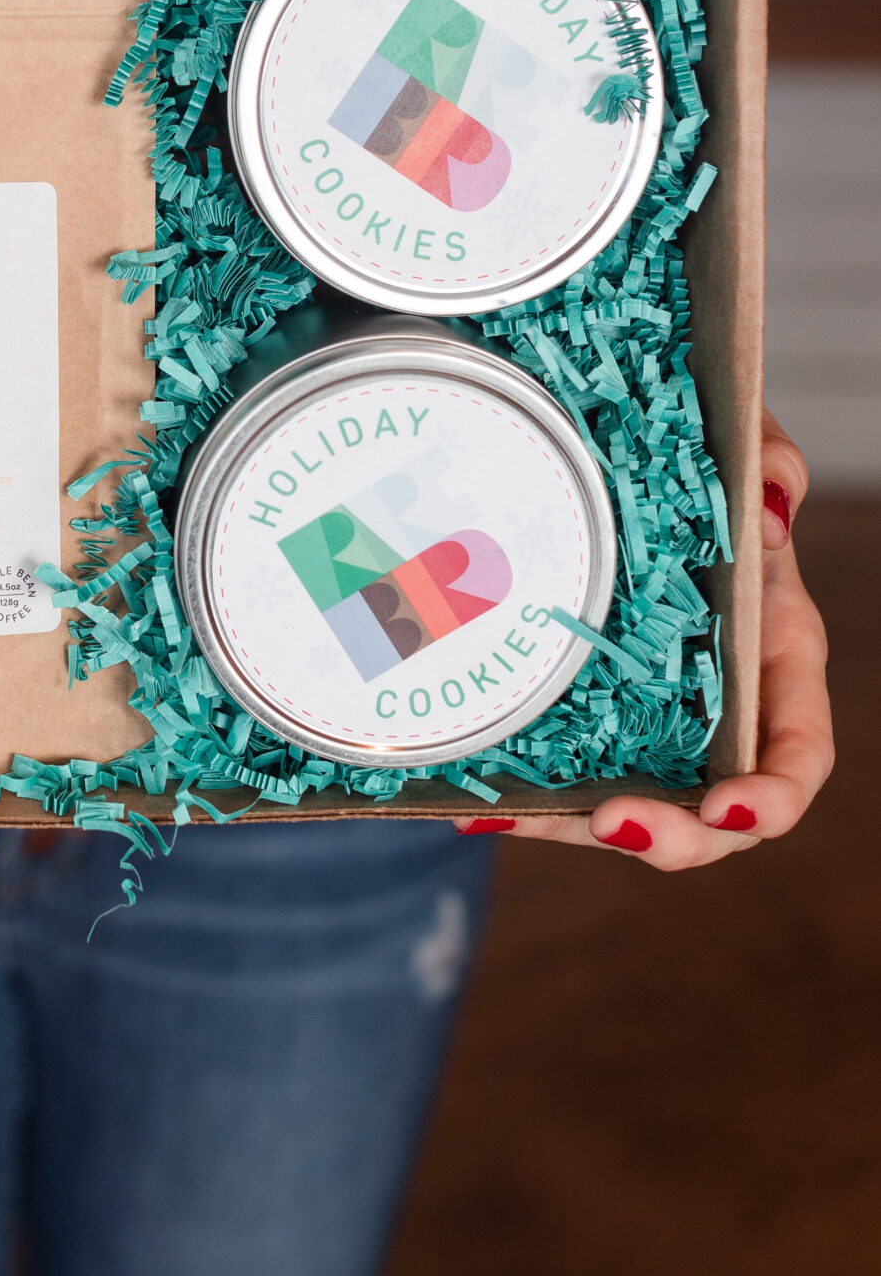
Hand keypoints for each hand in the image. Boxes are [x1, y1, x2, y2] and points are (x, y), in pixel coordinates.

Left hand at [463, 410, 829, 868]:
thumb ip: (770, 460)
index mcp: (772, 656)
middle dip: (673, 837)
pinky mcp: (582, 711)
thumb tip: (770, 509)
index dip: (773, 794)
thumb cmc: (695, 451)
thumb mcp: (740, 439)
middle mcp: (716, 704)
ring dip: (575, 825)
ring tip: (516, 816)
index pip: (796, 751)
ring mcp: (647, 717)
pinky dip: (525, 794)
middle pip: (712, 811)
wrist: (610, 438)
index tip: (729, 807)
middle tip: (613, 822)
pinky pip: (561, 769)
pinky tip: (479, 800)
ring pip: (626, 802)